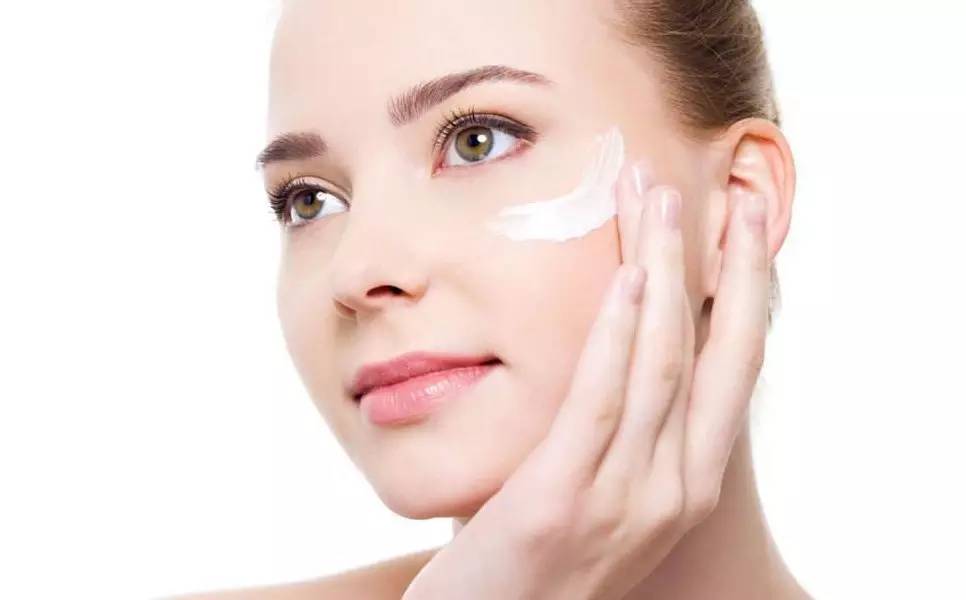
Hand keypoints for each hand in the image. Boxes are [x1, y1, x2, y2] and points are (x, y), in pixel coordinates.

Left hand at [402, 160, 770, 599]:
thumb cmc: (538, 560)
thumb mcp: (603, 494)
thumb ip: (623, 432)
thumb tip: (624, 349)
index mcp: (686, 486)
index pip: (734, 373)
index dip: (749, 294)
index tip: (749, 227)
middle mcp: (673, 491)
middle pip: (712, 356)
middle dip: (724, 267)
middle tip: (725, 189)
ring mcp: (624, 500)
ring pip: (660, 365)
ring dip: (662, 272)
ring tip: (657, 199)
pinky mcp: (561, 501)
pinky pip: (600, 401)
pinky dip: (618, 333)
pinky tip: (626, 276)